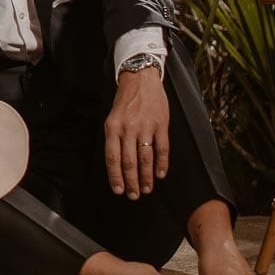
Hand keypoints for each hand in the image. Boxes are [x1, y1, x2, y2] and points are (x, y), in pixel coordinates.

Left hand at [105, 65, 169, 198]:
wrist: (141, 79)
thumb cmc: (125, 102)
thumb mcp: (113, 117)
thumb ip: (114, 139)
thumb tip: (117, 164)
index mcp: (113, 127)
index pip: (112, 157)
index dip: (115, 176)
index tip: (118, 190)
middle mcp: (128, 128)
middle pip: (129, 161)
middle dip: (131, 181)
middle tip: (133, 195)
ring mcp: (145, 127)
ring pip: (146, 158)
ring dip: (146, 177)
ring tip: (146, 189)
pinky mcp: (160, 124)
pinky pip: (162, 148)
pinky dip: (162, 164)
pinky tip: (160, 174)